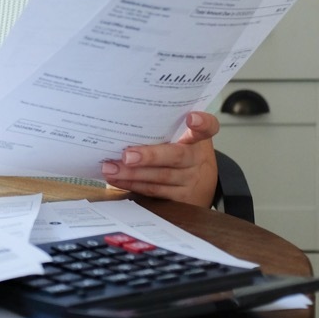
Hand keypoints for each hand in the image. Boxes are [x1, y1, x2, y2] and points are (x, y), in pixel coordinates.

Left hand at [100, 111, 219, 206]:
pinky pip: (154, 191)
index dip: (202, 123)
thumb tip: (125, 118)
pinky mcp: (182, 199)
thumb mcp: (183, 138)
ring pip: (161, 177)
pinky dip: (133, 185)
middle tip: (127, 155)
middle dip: (149, 156)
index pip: (208, 128)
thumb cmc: (184, 152)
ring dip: (132, 174)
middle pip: (176, 156)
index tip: (192, 118)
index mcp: (198, 139)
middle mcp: (197, 159)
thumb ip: (164, 128)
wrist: (202, 185)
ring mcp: (191, 180)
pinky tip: (117, 180)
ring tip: (110, 168)